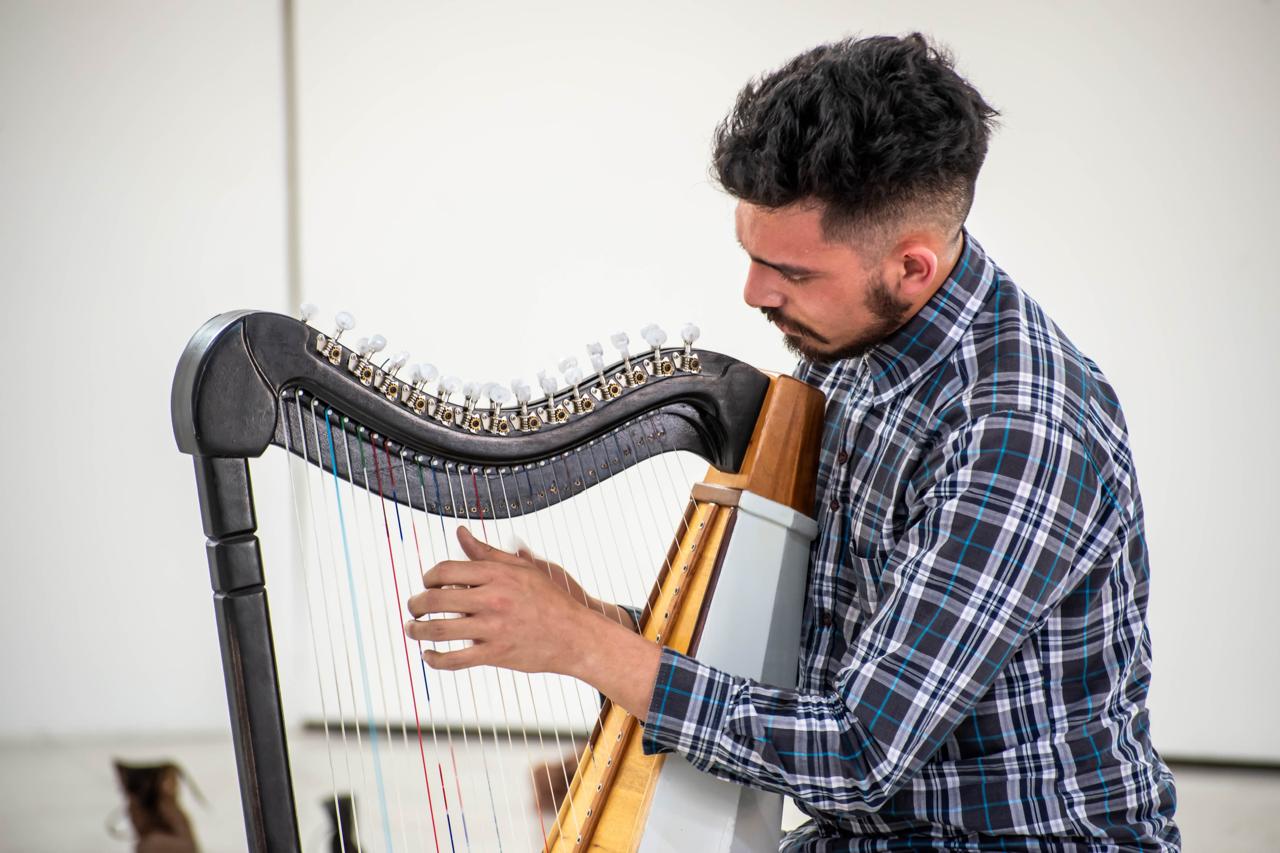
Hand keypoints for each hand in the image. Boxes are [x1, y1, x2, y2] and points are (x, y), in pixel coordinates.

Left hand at [405, 527, 598, 673]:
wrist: (575, 635)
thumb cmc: (550, 600)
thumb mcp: (521, 569)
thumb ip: (486, 553)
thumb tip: (461, 534)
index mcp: (497, 575)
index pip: (446, 570)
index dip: (428, 577)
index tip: (427, 584)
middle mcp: (492, 599)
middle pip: (436, 599)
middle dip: (416, 604)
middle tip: (413, 608)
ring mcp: (493, 628)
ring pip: (440, 630)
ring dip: (417, 631)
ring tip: (412, 629)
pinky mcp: (495, 654)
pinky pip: (455, 659)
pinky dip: (435, 660)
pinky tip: (429, 655)